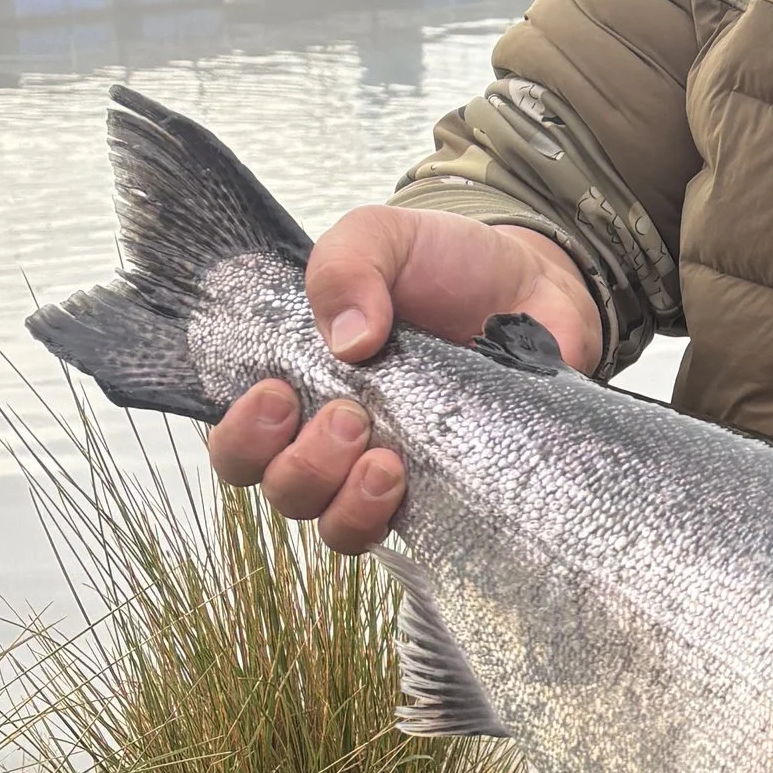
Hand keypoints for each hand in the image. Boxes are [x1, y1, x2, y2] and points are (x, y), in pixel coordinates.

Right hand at [205, 208, 601, 554]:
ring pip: (334, 527)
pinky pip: (403, 535)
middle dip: (301, 465)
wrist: (534, 283)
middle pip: (281, 490)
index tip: (278, 396)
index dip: (242, 436)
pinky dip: (394, 517)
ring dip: (346, 502)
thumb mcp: (383, 238)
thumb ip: (347, 266)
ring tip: (385, 459)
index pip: (238, 439)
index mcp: (300, 381)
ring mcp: (387, 471)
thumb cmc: (446, 264)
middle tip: (349, 416)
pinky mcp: (443, 492)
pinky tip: (411, 479)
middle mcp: (332, 437)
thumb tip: (347, 342)